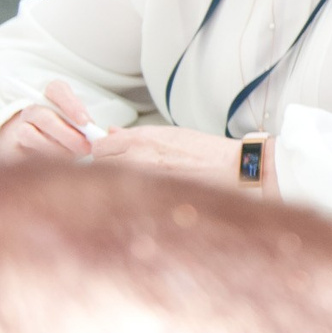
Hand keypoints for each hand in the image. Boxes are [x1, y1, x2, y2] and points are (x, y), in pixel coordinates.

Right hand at [0, 80, 99, 159]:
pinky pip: (23, 152)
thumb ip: (87, 127)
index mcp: (51, 97)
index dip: (71, 105)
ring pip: (29, 134)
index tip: (85, 122)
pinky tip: (57, 164)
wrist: (38, 149)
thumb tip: (99, 136)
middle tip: (84, 147)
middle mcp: (33, 109)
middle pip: (44, 116)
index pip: (57, 90)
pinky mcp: (12, 146)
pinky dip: (42, 158)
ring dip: (53, 148)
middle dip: (66, 134)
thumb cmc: (68, 133)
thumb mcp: (80, 127)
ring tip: (72, 157)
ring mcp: (20, 127)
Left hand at [89, 124, 247, 190]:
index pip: (100, 146)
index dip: (105, 150)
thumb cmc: (207, 152)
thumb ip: (137, 136)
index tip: (110, 153)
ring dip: (120, 182)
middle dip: (109, 165)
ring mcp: (141, 180)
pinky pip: (128, 199)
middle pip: (100, 164)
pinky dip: (133, 197)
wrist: (231, 170)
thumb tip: (113, 133)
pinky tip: (150, 193)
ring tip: (142, 182)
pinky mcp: (148, 199)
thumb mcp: (170, 134)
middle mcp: (136, 158)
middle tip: (129, 168)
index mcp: (141, 139)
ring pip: (112, 182)